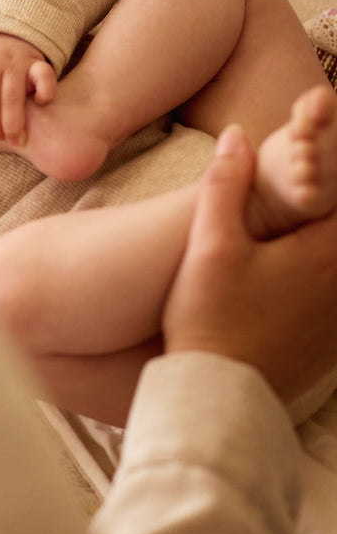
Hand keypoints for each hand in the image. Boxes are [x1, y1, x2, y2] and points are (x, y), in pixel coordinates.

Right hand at [164, 123, 336, 405]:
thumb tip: (236, 135)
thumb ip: (224, 185)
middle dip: (323, 211)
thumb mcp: (209, 246)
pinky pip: (333, 301)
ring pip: (336, 269)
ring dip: (324, 246)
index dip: (328, 173)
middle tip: (306, 193)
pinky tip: (291, 278)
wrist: (217, 398)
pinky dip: (322, 283)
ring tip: (289, 239)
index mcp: (326, 252)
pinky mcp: (329, 344)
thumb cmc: (212, 319)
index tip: (317, 156)